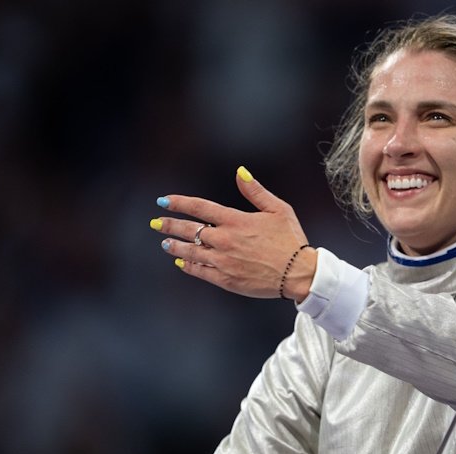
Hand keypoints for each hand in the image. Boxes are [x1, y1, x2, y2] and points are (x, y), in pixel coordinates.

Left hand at [151, 166, 317, 300]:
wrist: (298, 274)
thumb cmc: (291, 241)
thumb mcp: (278, 209)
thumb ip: (255, 191)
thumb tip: (240, 172)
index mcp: (235, 220)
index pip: (199, 207)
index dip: (178, 203)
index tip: (163, 201)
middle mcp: (224, 240)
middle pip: (188, 230)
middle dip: (169, 225)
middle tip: (156, 223)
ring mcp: (223, 261)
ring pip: (190, 252)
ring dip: (174, 246)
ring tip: (165, 243)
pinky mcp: (225, 279)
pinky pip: (200, 271)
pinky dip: (188, 265)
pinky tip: (181, 262)